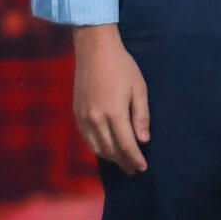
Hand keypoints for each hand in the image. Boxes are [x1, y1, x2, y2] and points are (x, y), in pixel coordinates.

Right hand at [72, 23, 149, 171]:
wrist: (95, 50)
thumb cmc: (122, 67)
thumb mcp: (138, 89)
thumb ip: (141, 116)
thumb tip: (143, 140)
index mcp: (115, 114)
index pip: (127, 146)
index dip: (136, 159)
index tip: (143, 168)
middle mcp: (97, 120)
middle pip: (112, 150)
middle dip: (124, 162)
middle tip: (134, 169)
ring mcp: (84, 118)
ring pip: (98, 148)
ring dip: (111, 158)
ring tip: (122, 162)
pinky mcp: (77, 113)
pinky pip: (87, 139)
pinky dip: (98, 148)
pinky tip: (106, 149)